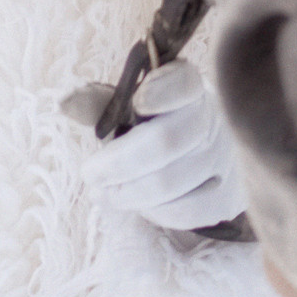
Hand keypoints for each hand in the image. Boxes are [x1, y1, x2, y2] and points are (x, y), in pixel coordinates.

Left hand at [71, 60, 247, 233]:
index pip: (182, 83)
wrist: (208, 152)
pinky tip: (141, 205)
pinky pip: (185, 213)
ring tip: (105, 194)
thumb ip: (99, 102)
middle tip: (90, 175)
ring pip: (169, 184)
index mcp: (188, 86)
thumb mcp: (129, 105)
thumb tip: (65, 100)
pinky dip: (155, 212)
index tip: (138, 102)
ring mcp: (227, 159)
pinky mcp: (231, 196)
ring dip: (127, 194)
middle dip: (117, 163)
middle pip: (165, 142)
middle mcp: (215, 118)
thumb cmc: (156, 123)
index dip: (162, 92)